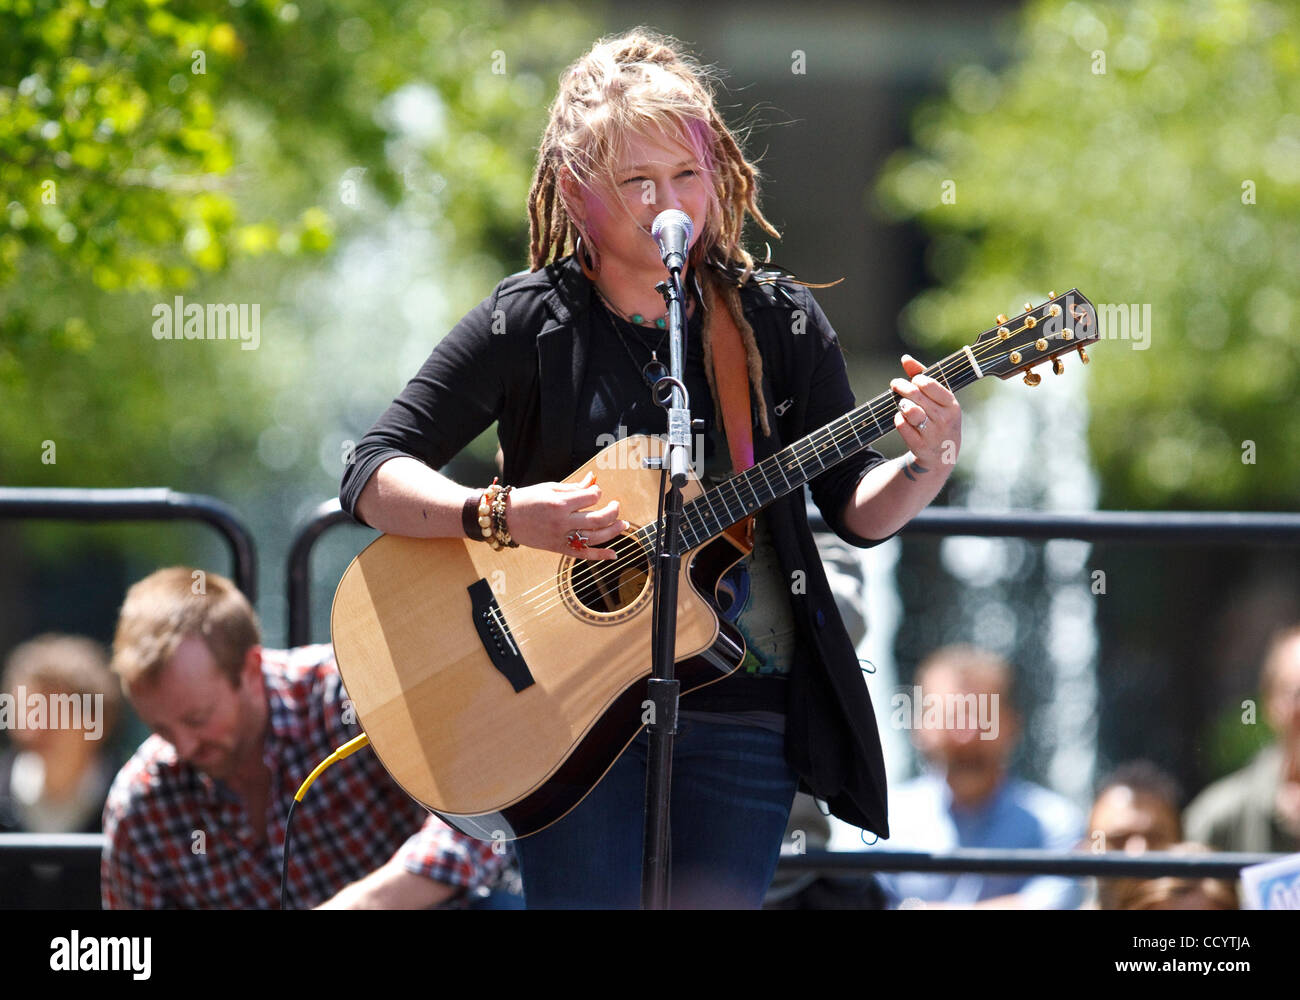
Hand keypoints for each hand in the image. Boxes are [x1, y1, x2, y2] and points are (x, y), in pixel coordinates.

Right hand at [503, 470, 627, 560]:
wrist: (506, 518)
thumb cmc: (528, 500)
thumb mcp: (550, 488)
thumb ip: (574, 487)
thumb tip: (593, 479)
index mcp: (560, 503)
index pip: (591, 497)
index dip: (597, 492)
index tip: (595, 492)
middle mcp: (562, 521)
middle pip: (598, 519)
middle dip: (613, 511)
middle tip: (617, 506)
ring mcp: (561, 537)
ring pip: (595, 537)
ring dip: (613, 531)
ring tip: (623, 525)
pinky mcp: (558, 548)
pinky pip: (583, 554)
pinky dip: (600, 555)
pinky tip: (614, 554)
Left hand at [890, 354, 961, 470]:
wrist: (942, 455)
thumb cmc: (939, 419)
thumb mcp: (938, 399)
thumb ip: (922, 376)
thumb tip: (905, 358)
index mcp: (952, 404)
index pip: (928, 384)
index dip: (915, 379)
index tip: (911, 380)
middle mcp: (944, 419)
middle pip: (915, 395)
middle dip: (901, 387)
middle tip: (895, 385)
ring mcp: (933, 433)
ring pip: (909, 410)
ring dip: (901, 404)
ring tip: (902, 404)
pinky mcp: (920, 446)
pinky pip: (901, 425)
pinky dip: (898, 419)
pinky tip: (902, 419)